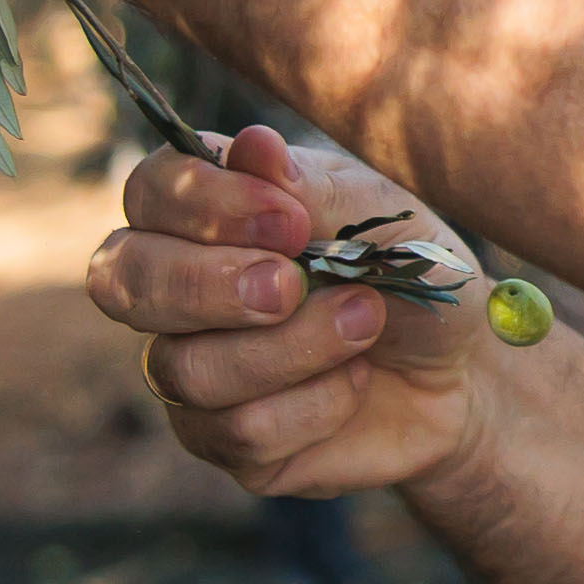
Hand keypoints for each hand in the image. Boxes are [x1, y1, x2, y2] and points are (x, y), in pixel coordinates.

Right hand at [86, 128, 504, 498]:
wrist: (461, 364)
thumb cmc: (407, 269)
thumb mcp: (377, 217)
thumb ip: (309, 187)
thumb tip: (252, 144)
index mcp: (204, 211)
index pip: (149, 192)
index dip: (202, 207)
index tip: (288, 221)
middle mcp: (177, 286)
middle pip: (122, 281)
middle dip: (210, 285)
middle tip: (293, 284)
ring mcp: (189, 366)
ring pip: (186, 368)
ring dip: (290, 348)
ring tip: (365, 322)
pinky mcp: (222, 439)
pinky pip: (238, 431)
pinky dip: (315, 404)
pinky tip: (355, 383)